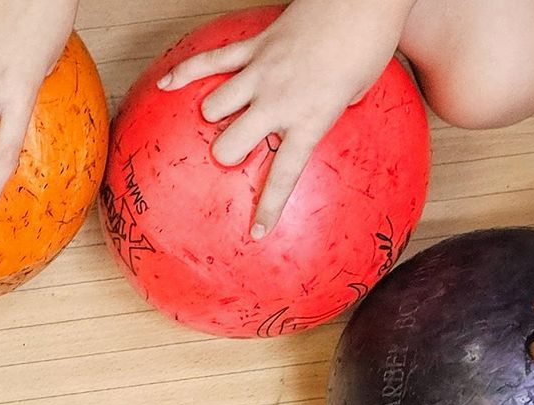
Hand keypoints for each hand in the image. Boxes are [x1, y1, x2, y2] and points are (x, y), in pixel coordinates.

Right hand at [157, 0, 402, 235]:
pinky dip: (184, 72)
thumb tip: (315, 118)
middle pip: (229, 144)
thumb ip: (332, 110)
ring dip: (213, 115)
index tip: (257, 234)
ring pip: (214, 106)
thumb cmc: (369, 42)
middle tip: (233, 153)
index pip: (284, 175)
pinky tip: (164, 85)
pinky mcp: (254, 45)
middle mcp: (279, 101)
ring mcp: (263, 72)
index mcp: (310, 119)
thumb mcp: (360, 89)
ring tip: (218, 116)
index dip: (268, 208)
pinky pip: (212, 60)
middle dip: (225, 154)